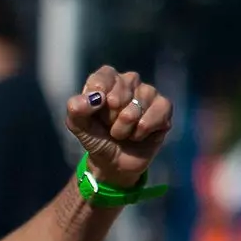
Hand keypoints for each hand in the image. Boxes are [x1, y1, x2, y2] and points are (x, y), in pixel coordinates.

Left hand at [65, 66, 173, 187]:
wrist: (114, 163)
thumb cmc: (96, 138)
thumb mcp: (78, 126)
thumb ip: (76, 109)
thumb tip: (94, 97)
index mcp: (107, 80)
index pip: (104, 77)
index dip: (97, 99)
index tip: (95, 113)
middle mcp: (129, 81)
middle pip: (119, 95)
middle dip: (110, 118)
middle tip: (109, 125)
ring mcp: (149, 92)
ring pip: (136, 108)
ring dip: (124, 129)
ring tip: (122, 133)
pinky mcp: (164, 106)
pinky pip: (155, 114)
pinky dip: (142, 131)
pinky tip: (138, 135)